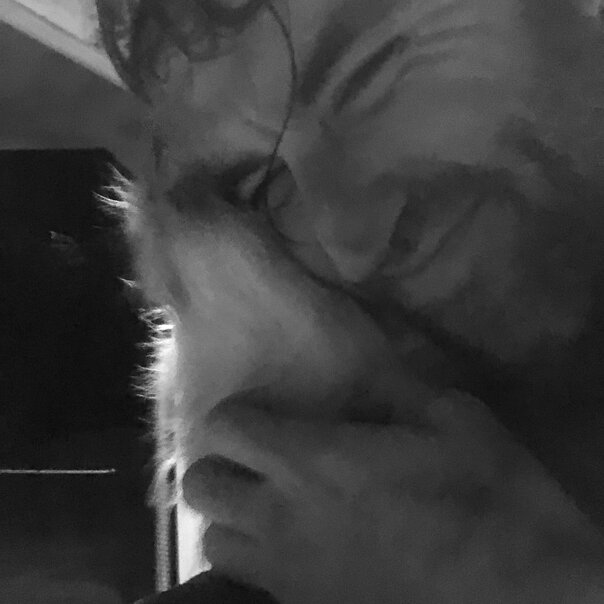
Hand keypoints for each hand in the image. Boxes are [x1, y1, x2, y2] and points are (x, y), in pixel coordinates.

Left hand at [182, 391, 603, 603]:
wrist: (522, 590)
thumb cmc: (486, 494)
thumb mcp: (450, 416)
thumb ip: (393, 384)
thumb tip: (359, 364)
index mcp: (314, 458)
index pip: (228, 425)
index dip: (237, 412)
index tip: (263, 411)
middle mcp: (284, 514)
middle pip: (200, 486)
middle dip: (218, 466)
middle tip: (256, 460)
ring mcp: (289, 569)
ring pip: (213, 542)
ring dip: (230, 520)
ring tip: (268, 509)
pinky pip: (249, 582)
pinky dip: (255, 561)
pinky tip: (296, 549)